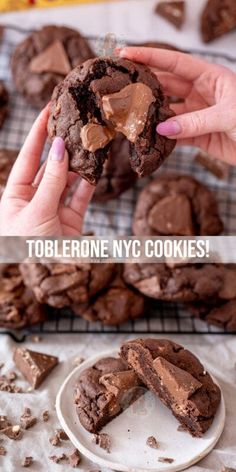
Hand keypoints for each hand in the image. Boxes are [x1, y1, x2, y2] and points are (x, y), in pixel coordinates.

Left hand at [0, 106, 94, 235]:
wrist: (45, 281)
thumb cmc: (28, 247)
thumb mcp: (36, 212)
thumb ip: (52, 181)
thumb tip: (61, 148)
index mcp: (15, 195)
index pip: (29, 157)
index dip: (37, 134)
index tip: (48, 109)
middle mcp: (34, 199)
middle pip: (50, 166)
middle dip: (62, 144)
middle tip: (75, 121)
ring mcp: (54, 209)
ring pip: (68, 179)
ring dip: (80, 162)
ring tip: (91, 140)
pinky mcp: (72, 220)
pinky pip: (81, 196)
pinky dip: (90, 182)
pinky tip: (98, 165)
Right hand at [119, 47, 235, 163]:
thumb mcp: (228, 116)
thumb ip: (194, 122)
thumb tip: (162, 128)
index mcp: (210, 77)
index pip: (174, 62)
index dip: (150, 57)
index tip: (126, 52)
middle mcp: (201, 93)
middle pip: (166, 85)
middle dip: (144, 84)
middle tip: (119, 85)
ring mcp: (198, 114)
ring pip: (168, 111)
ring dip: (150, 114)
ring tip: (128, 115)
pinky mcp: (199, 136)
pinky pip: (176, 135)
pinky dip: (163, 137)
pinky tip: (148, 138)